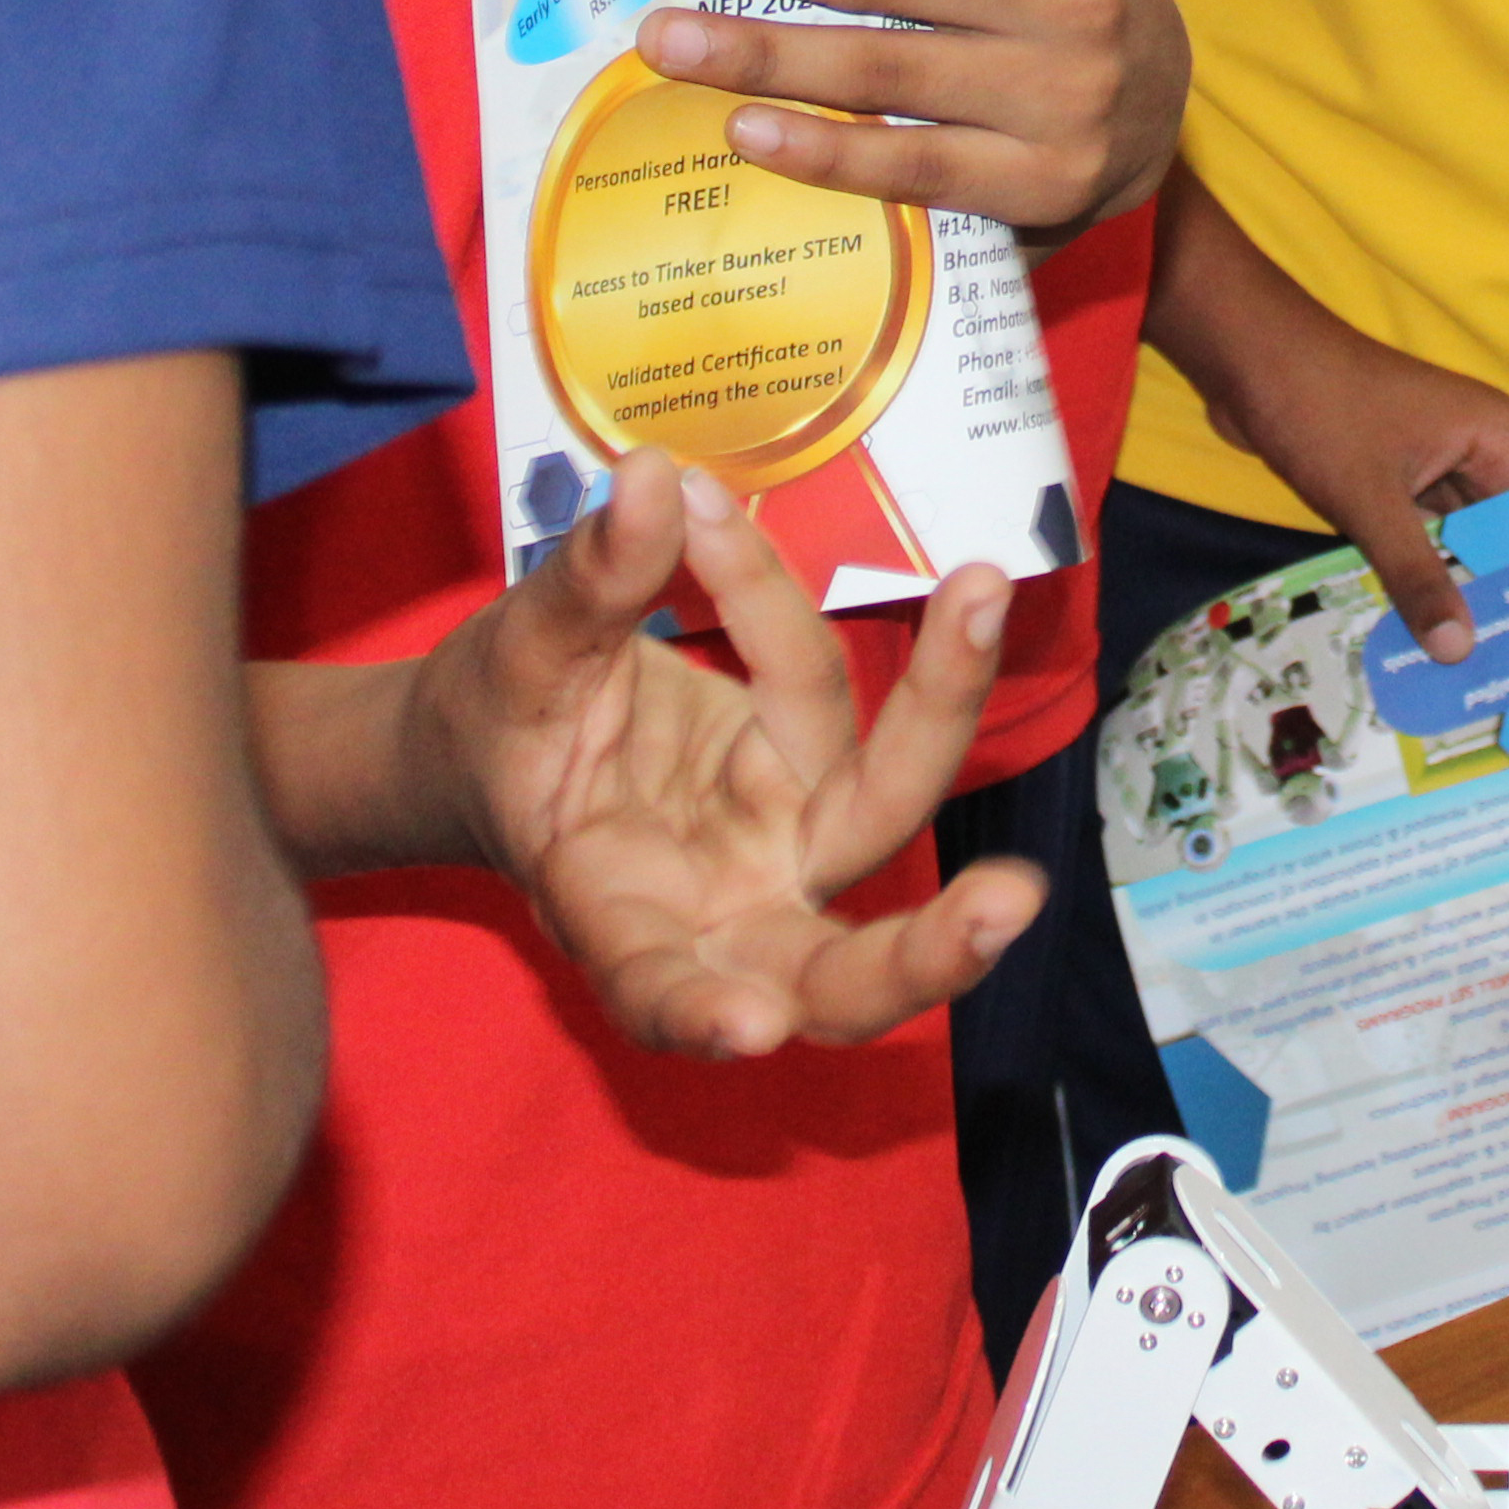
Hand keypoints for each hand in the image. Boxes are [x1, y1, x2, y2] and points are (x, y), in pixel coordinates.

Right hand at [405, 451, 1043, 1059]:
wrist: (499, 731)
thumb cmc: (497, 723)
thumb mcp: (519, 652)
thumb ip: (589, 585)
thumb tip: (648, 480)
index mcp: (610, 909)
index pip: (650, 982)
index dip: (693, 1011)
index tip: (752, 1028)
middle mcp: (719, 901)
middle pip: (835, 967)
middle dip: (922, 956)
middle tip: (1010, 904)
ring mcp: (779, 845)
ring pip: (884, 810)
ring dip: (944, 709)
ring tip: (981, 591)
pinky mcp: (815, 782)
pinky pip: (869, 714)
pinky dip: (922, 662)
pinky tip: (968, 586)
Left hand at [1203, 323, 1508, 662]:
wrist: (1249, 358)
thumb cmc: (1321, 410)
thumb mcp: (1370, 502)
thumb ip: (1416, 577)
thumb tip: (1459, 652)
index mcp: (1503, 438)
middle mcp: (1487, 451)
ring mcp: (1444, 466)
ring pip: (1470, 543)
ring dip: (1466, 595)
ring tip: (1484, 675)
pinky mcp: (1405, 482)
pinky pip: (1430, 539)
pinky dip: (1427, 578)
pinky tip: (1428, 636)